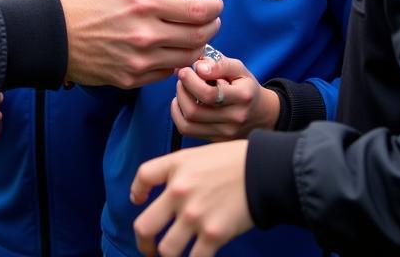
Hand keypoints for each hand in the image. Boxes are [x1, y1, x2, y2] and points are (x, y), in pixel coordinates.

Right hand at [59, 0, 222, 87]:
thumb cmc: (81, 5)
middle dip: (211, 27)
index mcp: (143, 4)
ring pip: (187, 58)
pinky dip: (175, 63)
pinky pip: (166, 73)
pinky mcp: (132, 79)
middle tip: (211, 21)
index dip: (214, 7)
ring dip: (196, 47)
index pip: (196, 9)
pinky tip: (170, 52)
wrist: (51, 37)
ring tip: (193, 37)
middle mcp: (146, 33)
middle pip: (199, 35)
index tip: (217, 4)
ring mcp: (140, 60)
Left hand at [131, 141, 251, 256]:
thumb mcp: (200, 154)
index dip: (136, 191)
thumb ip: (182, 170)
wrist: (263, 169)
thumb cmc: (235, 159)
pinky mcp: (213, 235)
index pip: (143, 176)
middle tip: (147, 247)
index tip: (138, 200)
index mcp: (176, 166)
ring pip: (167, 249)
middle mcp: (179, 191)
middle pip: (144, 225)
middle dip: (143, 242)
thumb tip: (172, 190)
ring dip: (166, 256)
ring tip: (170, 256)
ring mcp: (194, 215)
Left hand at [172, 57, 280, 141]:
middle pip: (194, 111)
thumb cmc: (245, 86)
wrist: (261, 113)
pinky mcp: (217, 140)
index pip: (209, 94)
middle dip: (181, 90)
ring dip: (178, 102)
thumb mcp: (238, 69)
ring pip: (188, 123)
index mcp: (242, 96)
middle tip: (183, 77)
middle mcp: (235, 118)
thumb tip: (198, 67)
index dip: (190, 81)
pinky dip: (178, 115)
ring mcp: (226, 133)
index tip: (185, 69)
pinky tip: (182, 103)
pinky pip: (188, 131)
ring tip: (183, 89)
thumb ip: (219, 64)